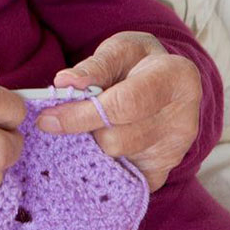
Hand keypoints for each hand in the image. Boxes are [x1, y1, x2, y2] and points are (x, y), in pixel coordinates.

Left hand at [37, 31, 200, 192]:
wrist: (165, 80)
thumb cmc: (137, 62)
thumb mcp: (119, 50)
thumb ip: (93, 67)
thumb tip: (63, 83)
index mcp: (175, 78)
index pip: (123, 105)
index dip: (81, 114)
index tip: (47, 119)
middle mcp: (182, 119)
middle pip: (117, 139)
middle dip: (81, 131)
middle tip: (61, 118)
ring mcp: (175, 150)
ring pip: (115, 160)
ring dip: (90, 146)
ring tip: (87, 125)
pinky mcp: (164, 171)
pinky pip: (122, 179)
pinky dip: (102, 165)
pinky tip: (97, 145)